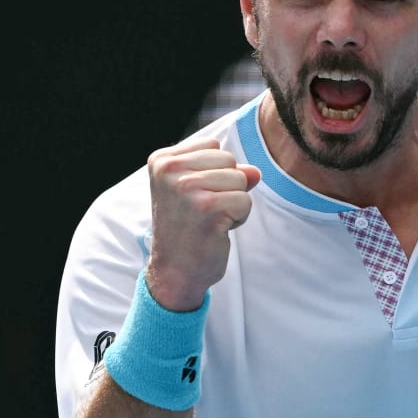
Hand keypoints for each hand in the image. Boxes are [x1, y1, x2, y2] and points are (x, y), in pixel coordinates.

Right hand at [145, 136, 260, 310]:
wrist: (175, 271)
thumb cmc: (187, 228)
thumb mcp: (199, 190)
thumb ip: (225, 172)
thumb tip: (255, 172)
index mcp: (162, 160)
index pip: (213, 146)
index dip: (214, 172)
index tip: (193, 197)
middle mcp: (169, 170)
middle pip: (229, 159)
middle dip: (226, 186)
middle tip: (203, 211)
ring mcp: (186, 188)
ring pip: (240, 179)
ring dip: (233, 202)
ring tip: (209, 220)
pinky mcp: (207, 207)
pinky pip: (245, 200)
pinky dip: (239, 217)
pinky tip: (217, 229)